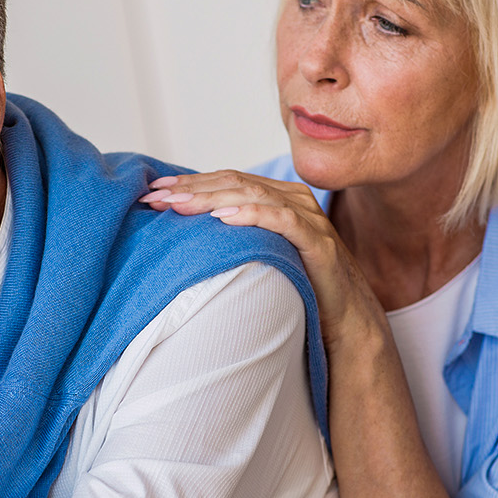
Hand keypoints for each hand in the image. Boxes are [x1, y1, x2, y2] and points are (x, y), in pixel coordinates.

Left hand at [140, 171, 381, 348]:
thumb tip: (187, 231)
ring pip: (254, 196)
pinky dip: (253, 214)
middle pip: (235, 183)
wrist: (345, 317)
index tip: (153, 191)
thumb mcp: (260, 254)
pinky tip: (224, 217)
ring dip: (211, 198)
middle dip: (191, 189)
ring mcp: (308, 218)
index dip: (189, 182)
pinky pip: (283, 221)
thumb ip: (235, 236)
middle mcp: (294, 199)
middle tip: (155, 197)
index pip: (226, 180)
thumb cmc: (298, 285)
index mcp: (278, 196)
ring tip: (179, 205)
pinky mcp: (319, 242)